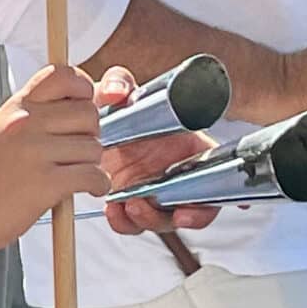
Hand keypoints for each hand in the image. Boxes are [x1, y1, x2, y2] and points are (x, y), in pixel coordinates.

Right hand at [0, 62, 112, 252]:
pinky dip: (98, 185)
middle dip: (91, 134)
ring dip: (92, 165)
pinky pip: (93, 175)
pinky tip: (88, 190)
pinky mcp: (46, 182)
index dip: (82, 88)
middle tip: (78, 152)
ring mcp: (34, 151)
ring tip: (74, 175)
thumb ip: (36, 114)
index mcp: (16, 107)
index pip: (62, 75)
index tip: (83, 105)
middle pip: (88, 114)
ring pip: (94, 148)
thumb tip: (83, 105)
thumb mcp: (3, 131)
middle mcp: (25, 123)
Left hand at [89, 65, 219, 240]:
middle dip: (189, 216)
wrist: (80, 126)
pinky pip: (131, 223)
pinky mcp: (126, 202)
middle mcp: (174, 173)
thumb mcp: (115, 90)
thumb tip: (117, 91)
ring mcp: (151, 191)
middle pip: (194, 206)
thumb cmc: (109, 107)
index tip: (227, 205)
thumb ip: (119, 84)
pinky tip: (114, 211)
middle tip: (174, 212)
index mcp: (187, 147)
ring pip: (163, 219)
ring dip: (152, 220)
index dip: (221, 193)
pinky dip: (124, 223)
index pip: (216, 173)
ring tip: (132, 207)